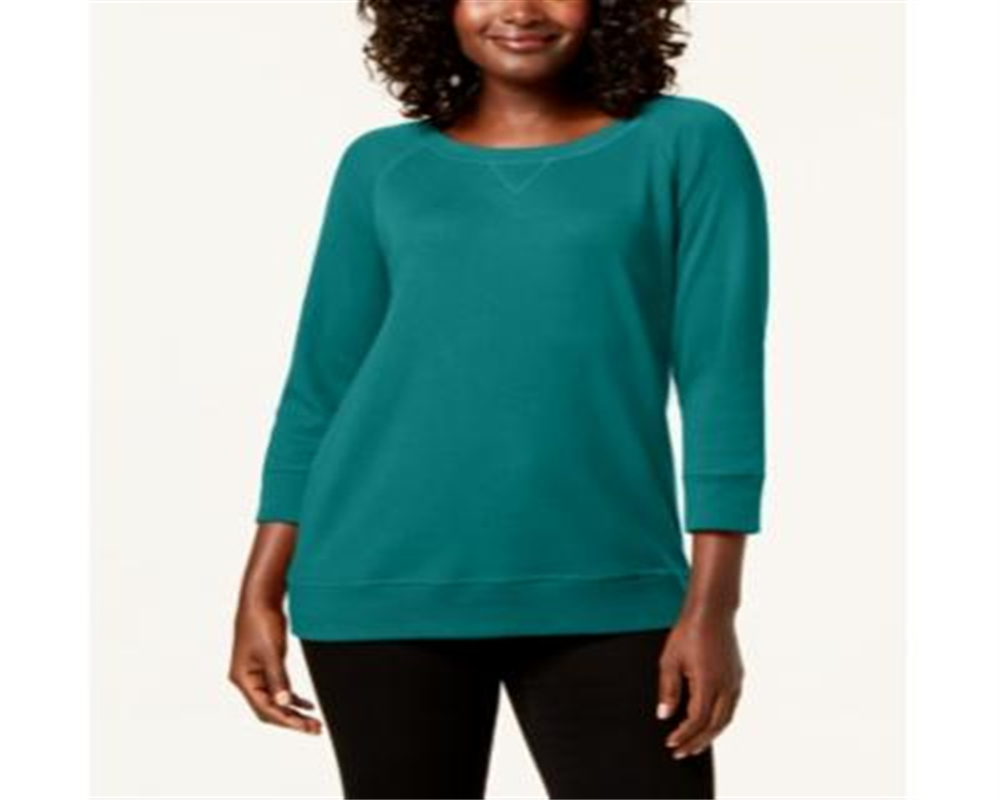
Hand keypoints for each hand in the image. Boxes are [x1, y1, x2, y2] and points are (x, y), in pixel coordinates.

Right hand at [228, 598, 322, 734]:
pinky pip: (278, 689)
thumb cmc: (262, 621)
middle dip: (292, 720)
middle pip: (269, 709)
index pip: (264, 708)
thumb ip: (278, 678)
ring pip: (274, 701)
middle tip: (315, 728)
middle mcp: (246, 680)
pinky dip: (292, 697)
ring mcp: (255, 674)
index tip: (306, 727)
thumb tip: (285, 702)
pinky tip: (307, 704)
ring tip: (314, 721)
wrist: (260, 598)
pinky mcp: (265, 666)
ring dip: (293, 711)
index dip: (286, 719)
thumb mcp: (272, 652)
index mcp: (242, 678)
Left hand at [656, 610, 743, 757]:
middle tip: (682, 752)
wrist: (712, 611)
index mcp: (708, 682)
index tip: (671, 743)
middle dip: (698, 742)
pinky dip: (720, 721)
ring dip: (711, 735)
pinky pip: (731, 707)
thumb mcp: (670, 660)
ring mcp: (735, 682)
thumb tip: (664, 714)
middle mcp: (726, 685)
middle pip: (714, 725)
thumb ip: (668, 689)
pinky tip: (709, 723)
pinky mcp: (737, 677)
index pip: (697, 720)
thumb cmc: (689, 631)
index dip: (684, 735)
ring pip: (726, 719)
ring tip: (696, 745)